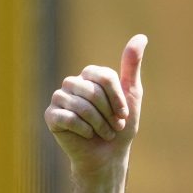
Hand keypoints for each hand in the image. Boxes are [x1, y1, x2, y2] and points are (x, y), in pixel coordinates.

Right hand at [45, 34, 147, 178]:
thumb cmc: (121, 127)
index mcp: (90, 76)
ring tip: (104, 133)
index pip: (104, 76)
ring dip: (99, 125)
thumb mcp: (132, 95)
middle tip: (114, 127)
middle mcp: (72, 83)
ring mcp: (59, 98)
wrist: (109, 156)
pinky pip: (69, 118)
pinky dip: (85, 131)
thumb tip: (141, 36)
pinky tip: (87, 136)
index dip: (118, 98)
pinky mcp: (51, 116)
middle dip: (109, 114)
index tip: (124, 114)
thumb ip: (132, 66)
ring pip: (81, 106)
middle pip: (93, 91)